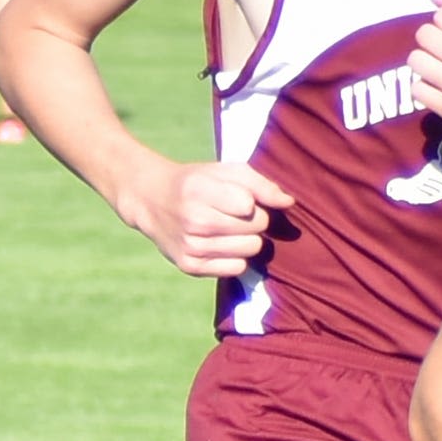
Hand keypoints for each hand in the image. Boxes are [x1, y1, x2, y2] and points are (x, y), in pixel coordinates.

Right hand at [119, 157, 292, 278]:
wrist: (152, 200)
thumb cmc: (197, 182)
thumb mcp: (225, 171)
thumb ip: (260, 184)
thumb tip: (289, 203)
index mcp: (200, 191)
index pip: (251, 206)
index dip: (250, 200)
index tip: (235, 196)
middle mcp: (194, 221)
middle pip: (257, 228)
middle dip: (253, 219)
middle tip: (232, 213)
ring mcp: (191, 247)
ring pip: (251, 249)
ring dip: (247, 238)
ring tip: (228, 228)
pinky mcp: (191, 267)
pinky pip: (238, 269)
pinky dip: (236, 257)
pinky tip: (221, 244)